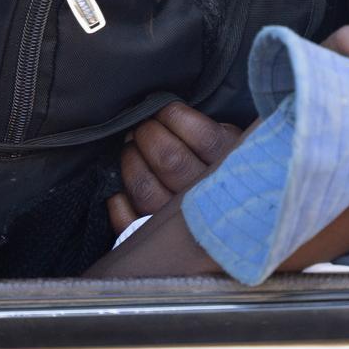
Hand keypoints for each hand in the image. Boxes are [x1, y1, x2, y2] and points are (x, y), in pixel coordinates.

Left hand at [105, 101, 242, 232]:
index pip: (202, 137)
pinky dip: (119, 201)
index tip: (163, 110)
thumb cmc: (222, 175)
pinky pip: (128, 220)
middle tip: (143, 127)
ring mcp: (178, 223)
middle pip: (169, 159)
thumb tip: (164, 110)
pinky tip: (120, 189)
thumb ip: (209, 133)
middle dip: (148, 133)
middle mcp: (204, 198)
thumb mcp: (230, 149)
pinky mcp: (153, 238)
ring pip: (144, 188)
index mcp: (228, 168)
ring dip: (130, 160)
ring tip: (131, 148)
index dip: (174, 116)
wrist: (229, 229)